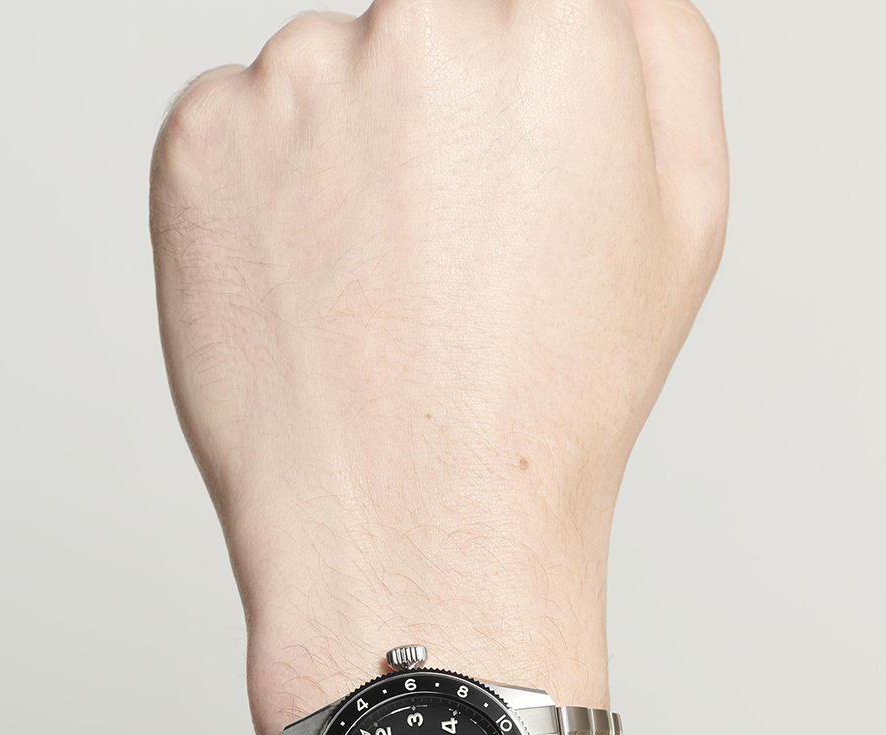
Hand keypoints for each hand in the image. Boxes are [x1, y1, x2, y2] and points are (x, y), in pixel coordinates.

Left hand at [151, 0, 726, 734]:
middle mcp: (429, 20)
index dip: (510, 90)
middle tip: (449, 251)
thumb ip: (662, 51)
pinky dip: (266, 200)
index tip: (492, 160)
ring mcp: (302, 76)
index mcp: (565, 29)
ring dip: (347, 160)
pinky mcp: (202, 136)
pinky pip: (240, 132)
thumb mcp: (683, 225)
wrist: (418, 531)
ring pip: (326, 80)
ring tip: (381, 298)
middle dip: (437, 116)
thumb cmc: (550, 405)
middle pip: (428, 22)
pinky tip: (315, 300)